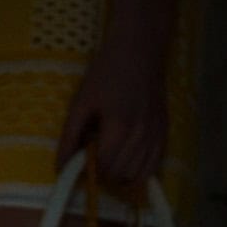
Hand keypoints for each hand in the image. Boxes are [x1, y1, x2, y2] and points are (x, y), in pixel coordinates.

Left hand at [55, 29, 169, 189]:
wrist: (140, 50)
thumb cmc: (106, 73)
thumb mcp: (81, 102)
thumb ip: (70, 137)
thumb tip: (60, 168)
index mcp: (120, 126)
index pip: (103, 166)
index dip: (88, 170)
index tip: (81, 162)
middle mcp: (142, 134)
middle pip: (119, 173)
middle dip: (102, 173)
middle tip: (93, 158)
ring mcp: (157, 134)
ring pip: (137, 175)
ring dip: (119, 175)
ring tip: (108, 161)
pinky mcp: (165, 131)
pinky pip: (154, 166)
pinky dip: (139, 173)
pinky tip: (127, 166)